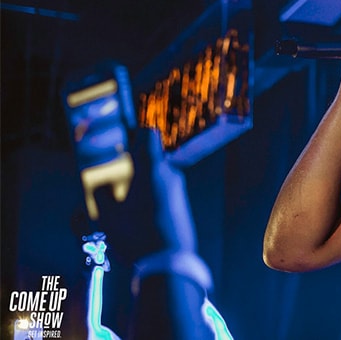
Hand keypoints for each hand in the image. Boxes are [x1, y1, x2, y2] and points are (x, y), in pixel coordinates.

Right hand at [93, 128, 197, 262]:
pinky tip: (140, 218)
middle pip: (151, 159)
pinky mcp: (183, 206)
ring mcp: (179, 190)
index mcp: (152, 169)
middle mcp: (170, 174)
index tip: (122, 146)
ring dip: (142, 184)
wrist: (169, 263)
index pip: (149, 135)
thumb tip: (99, 182)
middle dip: (133, 167)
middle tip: (116, 182)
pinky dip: (152, 198)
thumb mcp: (108, 216)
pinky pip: (165, 193)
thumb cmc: (135, 236)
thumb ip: (101, 193)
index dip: (135, 135)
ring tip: (125, 205)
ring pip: (158, 177)